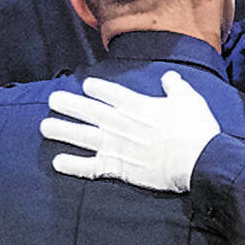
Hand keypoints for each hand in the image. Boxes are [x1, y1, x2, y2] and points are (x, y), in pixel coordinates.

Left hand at [40, 70, 218, 191]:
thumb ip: (175, 87)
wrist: (198, 161)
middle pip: (87, 111)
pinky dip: (73, 165)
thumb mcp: (189, 100)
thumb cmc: (196, 130)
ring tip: (45, 126)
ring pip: (82, 136)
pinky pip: (89, 167)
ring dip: (62, 130)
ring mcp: (115, 146)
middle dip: (68, 104)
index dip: (95, 87)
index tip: (86, 86)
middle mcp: (120, 123)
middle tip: (53, 100)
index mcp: (136, 105)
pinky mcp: (117, 167)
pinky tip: (58, 162)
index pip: (108, 92)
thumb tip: (169, 77)